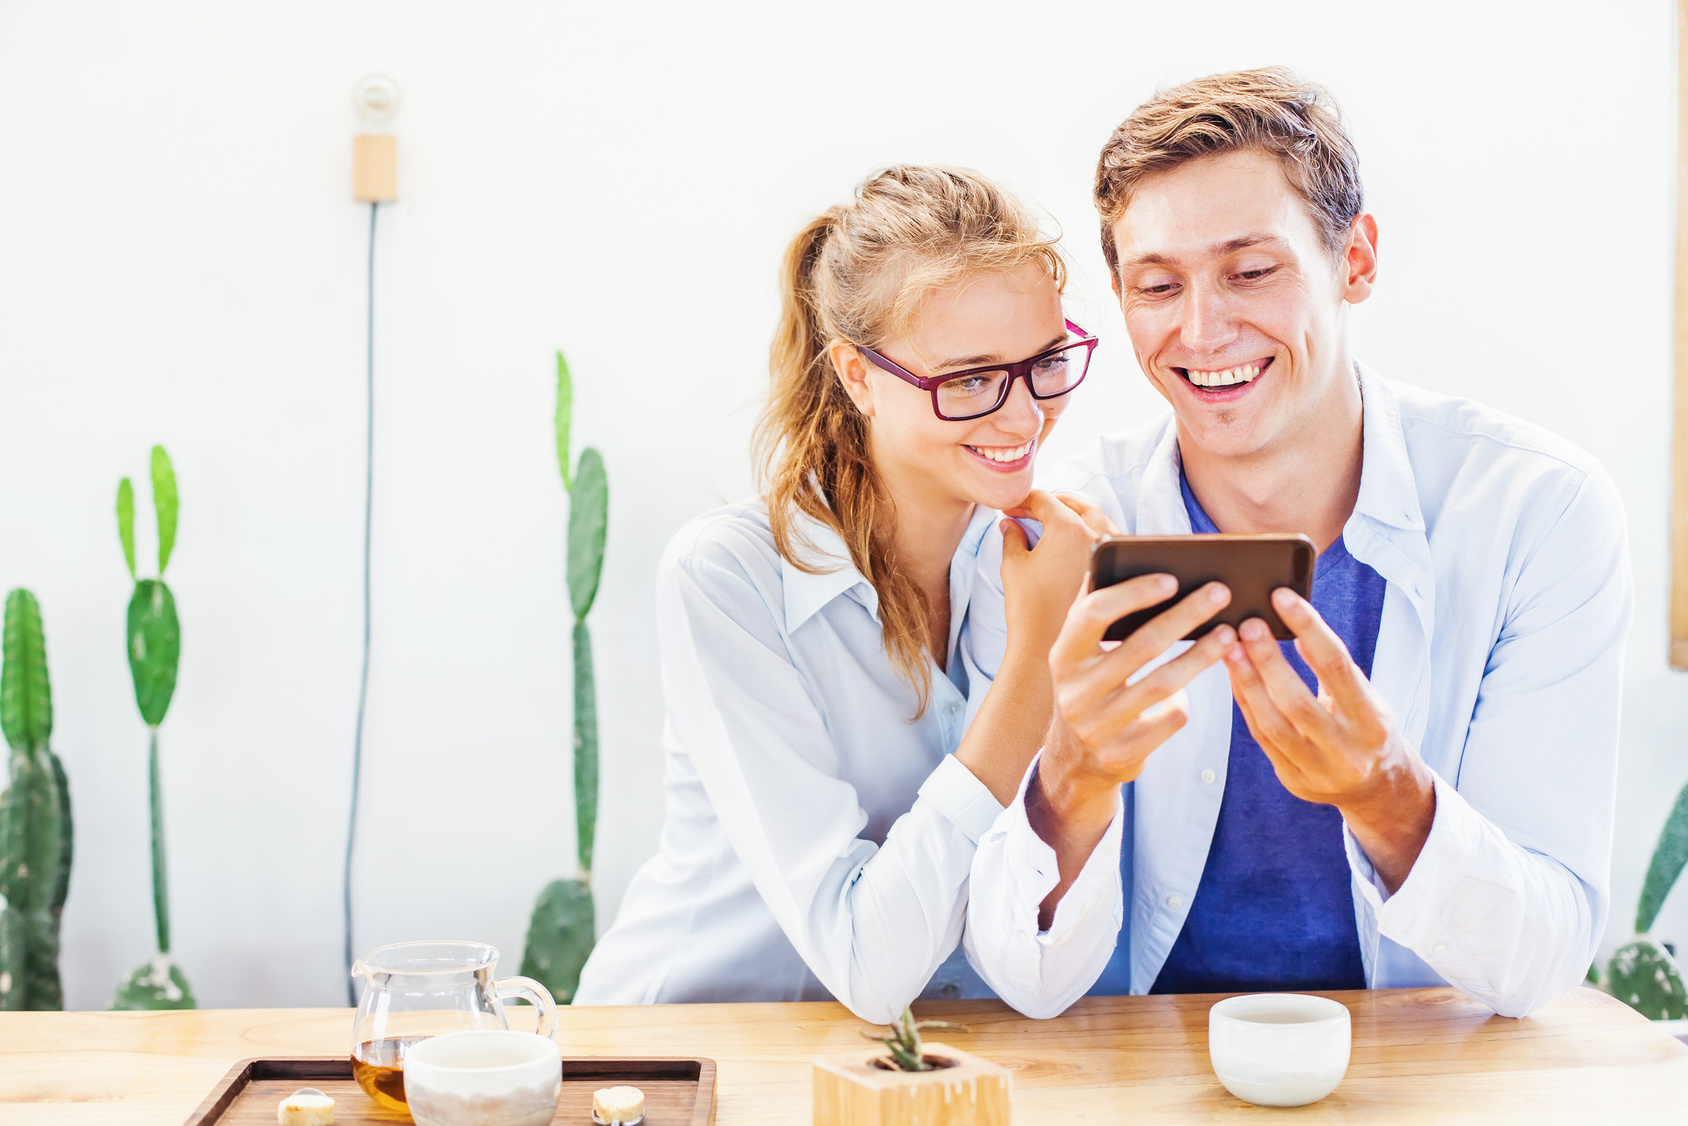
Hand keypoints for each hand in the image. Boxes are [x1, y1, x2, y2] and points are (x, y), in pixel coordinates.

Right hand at [998, 491, 1116, 657]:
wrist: (1047, 649)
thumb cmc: (1027, 607)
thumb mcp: (1013, 566)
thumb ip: (1011, 537)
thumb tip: (1008, 523)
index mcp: (1067, 527)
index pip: (1045, 499)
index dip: (1024, 500)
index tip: (1011, 508)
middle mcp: (1095, 533)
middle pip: (1077, 503)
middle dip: (1055, 501)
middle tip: (1034, 508)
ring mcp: (1110, 553)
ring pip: (1099, 519)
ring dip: (1078, 514)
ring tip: (1058, 522)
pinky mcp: (1117, 571)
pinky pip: (1110, 541)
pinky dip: (1093, 534)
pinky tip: (1079, 544)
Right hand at [1027, 575, 1235, 923]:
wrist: (1074, 758)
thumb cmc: (1090, 685)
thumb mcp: (1080, 652)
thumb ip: (1094, 609)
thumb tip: (1114, 549)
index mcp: (1063, 654)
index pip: (1093, 614)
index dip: (1133, 593)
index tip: (1172, 578)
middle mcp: (1075, 689)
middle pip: (1141, 646)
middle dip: (1186, 615)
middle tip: (1221, 593)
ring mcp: (1096, 725)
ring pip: (1163, 683)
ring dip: (1201, 655)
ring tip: (1228, 633)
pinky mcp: (1121, 754)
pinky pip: (1169, 719)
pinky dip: (1187, 700)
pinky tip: (1200, 685)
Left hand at [1224, 587, 1434, 891]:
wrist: (1377, 789)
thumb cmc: (1367, 728)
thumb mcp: (1366, 697)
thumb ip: (1334, 668)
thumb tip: (1293, 624)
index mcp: (1373, 722)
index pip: (1337, 666)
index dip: (1308, 628)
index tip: (1282, 598)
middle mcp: (1348, 751)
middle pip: (1298, 701)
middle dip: (1267, 660)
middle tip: (1246, 624)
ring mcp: (1319, 771)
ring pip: (1272, 723)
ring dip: (1247, 681)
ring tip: (1230, 647)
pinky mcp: (1294, 780)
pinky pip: (1262, 737)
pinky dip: (1246, 703)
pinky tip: (1234, 676)